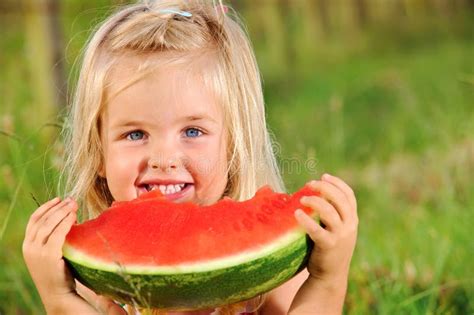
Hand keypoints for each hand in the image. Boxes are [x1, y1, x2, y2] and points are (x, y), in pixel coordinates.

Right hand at [22, 197, 125, 313]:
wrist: (58, 294)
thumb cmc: (59, 272)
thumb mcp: (51, 253)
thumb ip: (54, 238)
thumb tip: (69, 216)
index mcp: (27, 245)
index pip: (34, 220)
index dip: (46, 207)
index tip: (59, 199)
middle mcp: (29, 247)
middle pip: (43, 219)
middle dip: (58, 207)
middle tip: (72, 200)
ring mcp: (37, 252)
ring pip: (49, 224)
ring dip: (62, 212)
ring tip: (74, 205)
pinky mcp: (48, 256)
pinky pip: (58, 234)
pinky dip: (66, 223)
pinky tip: (74, 217)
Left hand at [295, 173, 357, 283]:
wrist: (330, 276)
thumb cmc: (328, 249)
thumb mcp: (336, 230)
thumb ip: (331, 214)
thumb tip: (314, 194)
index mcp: (352, 220)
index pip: (349, 195)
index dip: (337, 183)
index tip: (324, 175)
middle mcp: (350, 226)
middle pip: (340, 199)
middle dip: (324, 187)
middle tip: (309, 184)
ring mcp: (341, 236)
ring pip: (329, 211)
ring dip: (314, 201)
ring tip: (301, 199)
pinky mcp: (329, 245)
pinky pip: (317, 229)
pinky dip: (306, 220)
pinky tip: (297, 213)